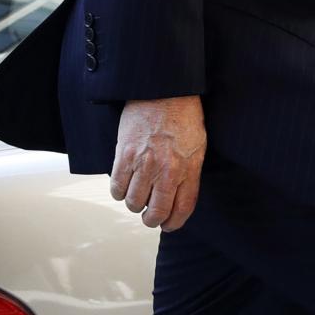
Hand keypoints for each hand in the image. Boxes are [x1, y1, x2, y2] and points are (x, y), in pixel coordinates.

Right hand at [111, 95, 205, 231]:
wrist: (164, 89)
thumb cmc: (183, 116)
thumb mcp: (198, 147)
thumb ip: (190, 174)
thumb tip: (179, 198)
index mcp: (188, 169)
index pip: (182, 209)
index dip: (174, 223)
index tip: (168, 226)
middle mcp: (167, 170)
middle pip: (157, 212)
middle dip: (152, 220)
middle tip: (149, 217)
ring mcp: (144, 163)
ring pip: (134, 203)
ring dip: (134, 205)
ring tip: (137, 196)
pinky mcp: (124, 154)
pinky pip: (117, 186)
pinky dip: (119, 192)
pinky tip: (124, 186)